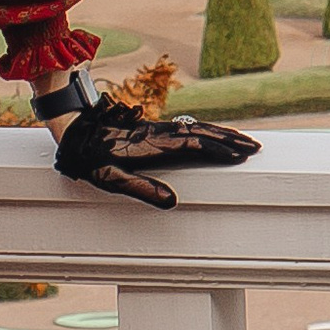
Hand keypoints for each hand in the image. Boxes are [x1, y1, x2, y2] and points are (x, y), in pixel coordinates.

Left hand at [52, 105, 260, 208]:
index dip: (218, 150)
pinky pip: (187, 127)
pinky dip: (206, 129)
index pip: (193, 146)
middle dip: (229, 140)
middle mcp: (159, 134)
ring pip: (196, 127)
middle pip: (201, 133)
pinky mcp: (154, 128)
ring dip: (221, 133)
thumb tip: (173, 202)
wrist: (74, 130)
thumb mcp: (110, 180)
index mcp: (153, 146)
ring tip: (243, 139)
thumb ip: (141, 189)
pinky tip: (212, 134)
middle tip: (255, 146)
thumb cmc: (90, 158)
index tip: (241, 155)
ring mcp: (157, 128)